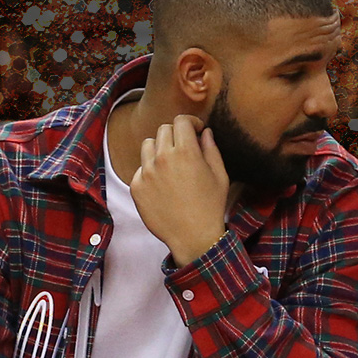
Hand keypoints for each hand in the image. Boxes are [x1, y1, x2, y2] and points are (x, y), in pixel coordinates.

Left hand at [130, 115, 230, 265]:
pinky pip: (141, 168)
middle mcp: (162, 158)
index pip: (181, 121)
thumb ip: (211, 149)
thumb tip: (204, 132)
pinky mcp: (137, 186)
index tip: (195, 130)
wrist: (193, 237)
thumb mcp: (220, 175)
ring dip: (159, 149)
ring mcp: (146, 172)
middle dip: (176, 135)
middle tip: (184, 148)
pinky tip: (163, 184)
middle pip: (163, 130)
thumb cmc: (211, 206)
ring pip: (148, 145)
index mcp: (186, 152)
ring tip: (170, 164)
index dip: (190, 122)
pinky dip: (151, 171)